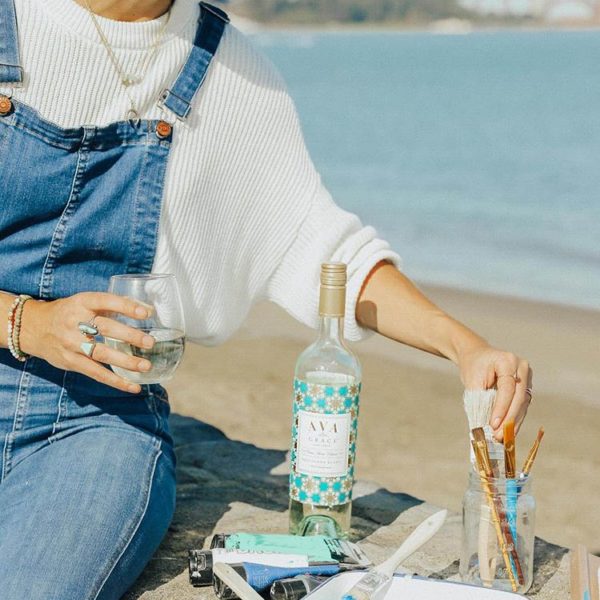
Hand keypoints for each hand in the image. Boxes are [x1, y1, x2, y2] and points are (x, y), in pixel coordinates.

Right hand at [20, 292, 155, 393]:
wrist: (32, 327)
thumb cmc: (69, 313)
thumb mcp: (84, 302)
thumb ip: (110, 306)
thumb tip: (146, 310)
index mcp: (82, 302)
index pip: (105, 301)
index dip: (126, 307)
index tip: (146, 313)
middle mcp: (75, 322)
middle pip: (105, 329)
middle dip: (130, 336)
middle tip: (150, 342)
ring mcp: (71, 344)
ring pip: (101, 354)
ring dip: (125, 362)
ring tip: (146, 366)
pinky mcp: (70, 362)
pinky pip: (96, 373)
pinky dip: (116, 381)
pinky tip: (133, 386)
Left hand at [458, 343, 532, 440]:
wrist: (476, 354)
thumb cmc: (472, 366)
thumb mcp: (472, 380)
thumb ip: (480, 400)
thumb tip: (485, 426)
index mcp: (507, 361)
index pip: (508, 388)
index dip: (501, 408)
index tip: (493, 425)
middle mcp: (522, 367)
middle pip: (519, 397)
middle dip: (509, 419)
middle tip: (499, 436)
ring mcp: (527, 376)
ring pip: (523, 404)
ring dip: (513, 423)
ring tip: (503, 438)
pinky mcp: (526, 386)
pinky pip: (522, 405)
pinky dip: (515, 419)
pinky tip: (509, 432)